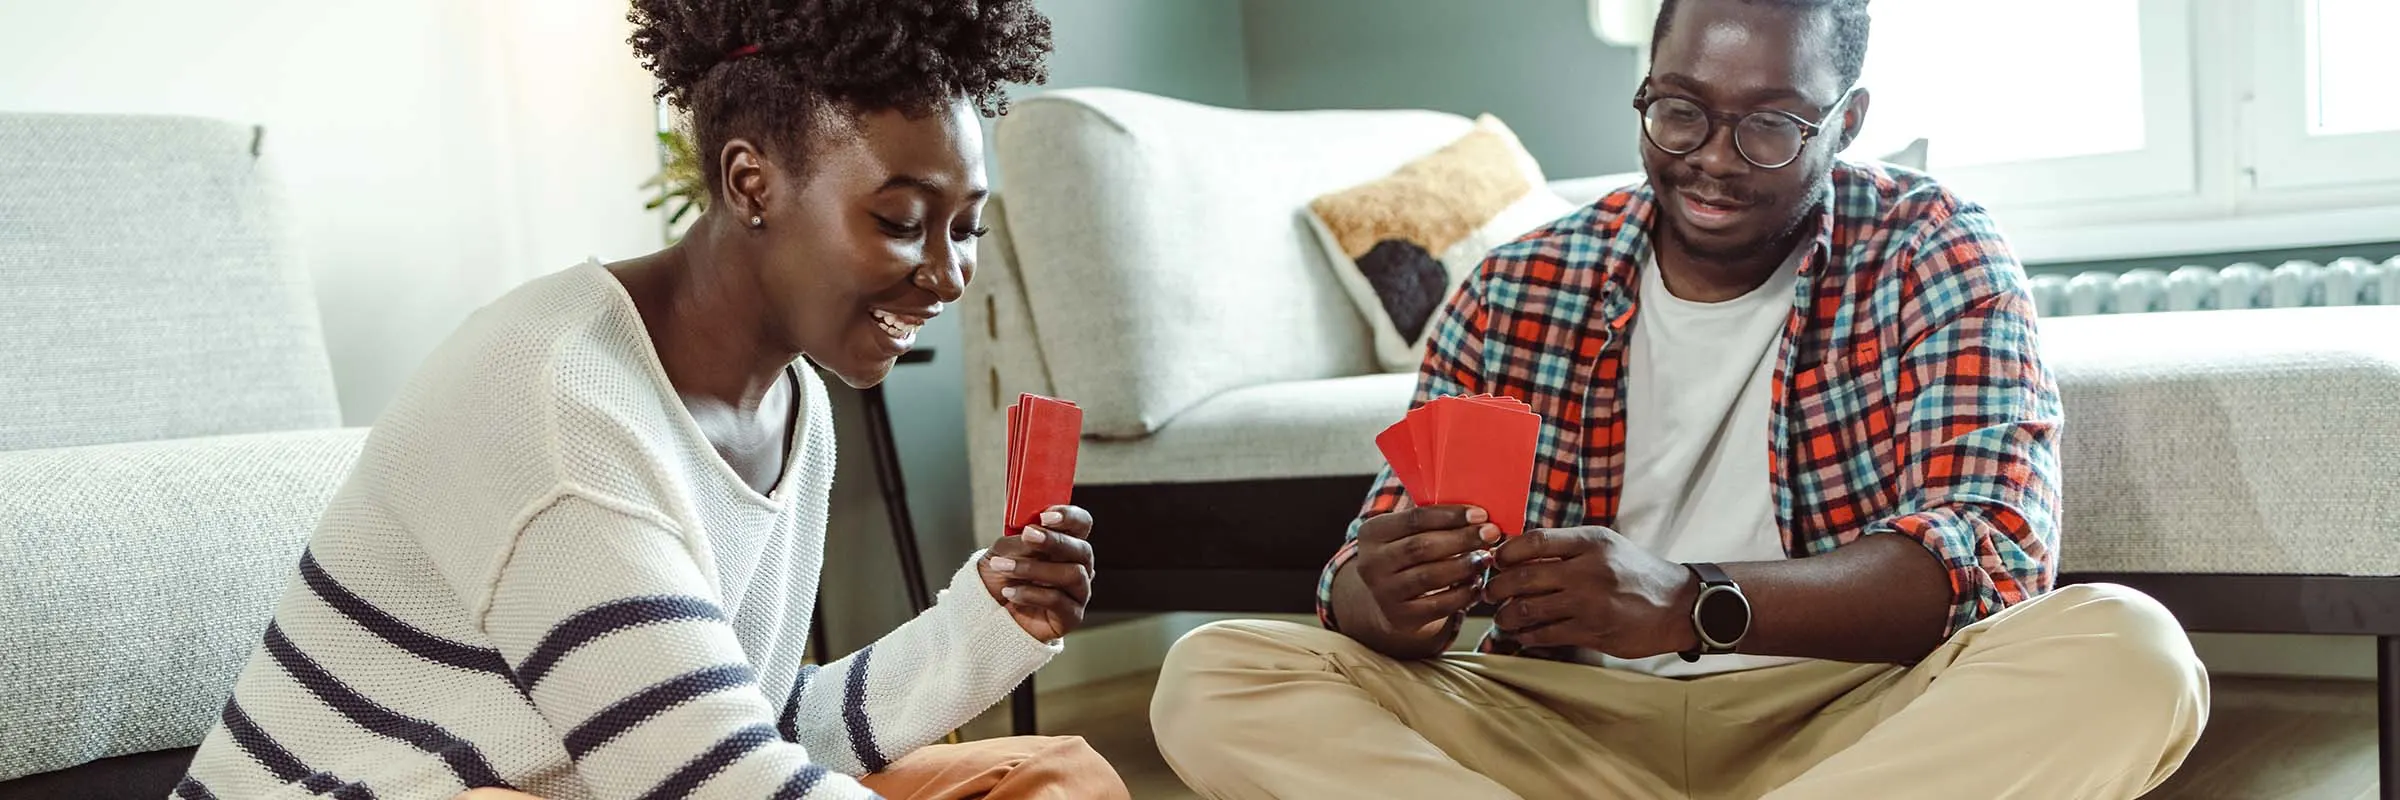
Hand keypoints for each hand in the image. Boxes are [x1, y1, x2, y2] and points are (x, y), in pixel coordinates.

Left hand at [980, 505, 1094, 641]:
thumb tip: (1033, 532)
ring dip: (1035, 568)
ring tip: (1004, 567)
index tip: (1046, 515)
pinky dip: (1030, 594)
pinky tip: (1010, 592)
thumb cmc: (1000, 577)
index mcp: (1066, 543)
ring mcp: (1078, 592)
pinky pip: (1058, 600)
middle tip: (1028, 535)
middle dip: (1054, 540)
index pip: (1081, 524)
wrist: (989, 612)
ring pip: (1072, 574)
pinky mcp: (1072, 616)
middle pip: (1083, 549)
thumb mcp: (1003, 550)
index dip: (1070, 516)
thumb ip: (1021, 540)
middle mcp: (1079, 566)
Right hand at [1349, 504, 1502, 639]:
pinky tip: (1478, 585)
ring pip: (1430, 576)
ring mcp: (1383, 593)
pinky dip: (1462, 594)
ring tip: (1487, 558)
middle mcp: (1371, 563)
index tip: (1481, 514)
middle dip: (1462, 539)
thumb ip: (1432, 520)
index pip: (1414, 518)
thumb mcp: (1407, 534)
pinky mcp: (1399, 617)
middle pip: (1422, 547)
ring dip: (1464, 566)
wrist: (1386, 601)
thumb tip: (1478, 513)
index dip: (1450, 515)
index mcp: (1372, 533)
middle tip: (1492, 534)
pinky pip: (1438, 605)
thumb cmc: (1408, 557)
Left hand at [1486, 526, 1699, 657]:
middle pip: (1523, 577)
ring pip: (1528, 609)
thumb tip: (1517, 549)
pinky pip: (1545, 634)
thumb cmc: (1636, 572)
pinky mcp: (1592, 631)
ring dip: (1505, 615)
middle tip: (1489, 592)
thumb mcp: (1607, 545)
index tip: (1496, 560)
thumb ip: (1568, 546)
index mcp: (1591, 542)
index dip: (1506, 552)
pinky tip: (1520, 634)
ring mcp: (1590, 603)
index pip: (1534, 541)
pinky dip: (1526, 635)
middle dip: (1496, 587)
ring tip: (1501, 617)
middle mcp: (1588, 570)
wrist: (1678, 605)